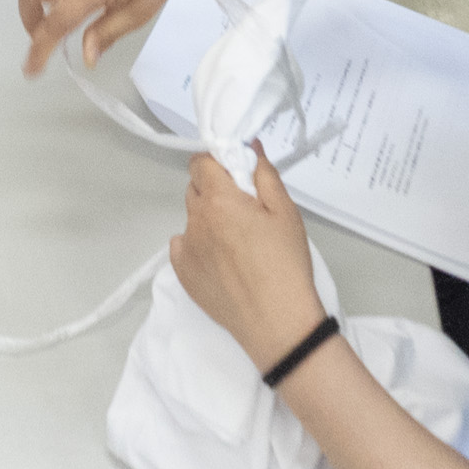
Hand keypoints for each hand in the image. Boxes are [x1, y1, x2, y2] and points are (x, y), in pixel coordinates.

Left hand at [170, 148, 329, 369]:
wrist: (277, 322)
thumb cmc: (285, 264)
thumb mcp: (285, 212)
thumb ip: (263, 174)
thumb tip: (249, 147)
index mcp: (218, 199)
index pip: (200, 162)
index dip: (217, 162)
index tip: (236, 174)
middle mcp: (195, 219)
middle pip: (195, 188)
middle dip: (214, 190)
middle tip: (244, 208)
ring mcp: (185, 248)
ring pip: (191, 218)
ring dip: (208, 218)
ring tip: (236, 240)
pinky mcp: (183, 274)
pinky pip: (182, 246)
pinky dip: (197, 245)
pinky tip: (221, 259)